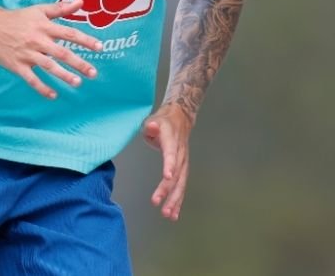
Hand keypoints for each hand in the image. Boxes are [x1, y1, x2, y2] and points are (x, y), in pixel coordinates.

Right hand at [0, 0, 102, 98]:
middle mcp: (38, 40)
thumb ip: (61, 8)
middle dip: (79, 63)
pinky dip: (42, 88)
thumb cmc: (18, 17)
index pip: (69, 33)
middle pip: (62, 53)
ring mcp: (27, 54)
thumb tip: (81, 3)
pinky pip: (31, 79)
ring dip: (63, 75)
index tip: (100, 48)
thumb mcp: (39, 10)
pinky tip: (53, 95)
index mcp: (45, 26)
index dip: (85, 40)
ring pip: (48, 66)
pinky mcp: (17, 65)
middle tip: (93, 73)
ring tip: (77, 83)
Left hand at [143, 103, 193, 220]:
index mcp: (172, 139)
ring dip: (175, 199)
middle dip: (169, 190)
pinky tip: (173, 214)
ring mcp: (183, 162)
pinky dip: (178, 200)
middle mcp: (180, 153)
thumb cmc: (162, 122)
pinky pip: (181, 186)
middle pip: (176, 173)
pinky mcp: (183, 169)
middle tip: (160, 205)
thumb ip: (151, 126)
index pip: (171, 152)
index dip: (170, 164)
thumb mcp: (153, 120)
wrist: (180, 118)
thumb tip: (152, 127)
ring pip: (180, 182)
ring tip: (168, 214)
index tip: (167, 177)